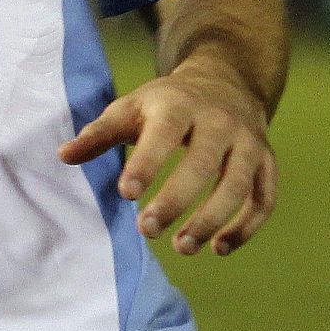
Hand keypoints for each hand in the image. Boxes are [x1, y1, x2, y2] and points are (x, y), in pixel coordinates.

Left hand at [58, 57, 276, 256]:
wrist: (224, 83)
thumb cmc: (165, 103)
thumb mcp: (131, 108)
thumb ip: (99, 133)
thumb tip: (63, 156)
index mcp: (178, 104)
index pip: (164, 133)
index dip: (146, 163)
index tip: (125, 194)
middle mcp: (218, 121)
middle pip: (203, 164)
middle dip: (176, 200)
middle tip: (147, 230)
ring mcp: (248, 142)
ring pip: (238, 186)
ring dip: (212, 221)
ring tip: (182, 247)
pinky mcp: (267, 162)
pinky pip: (264, 200)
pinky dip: (246, 227)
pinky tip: (219, 248)